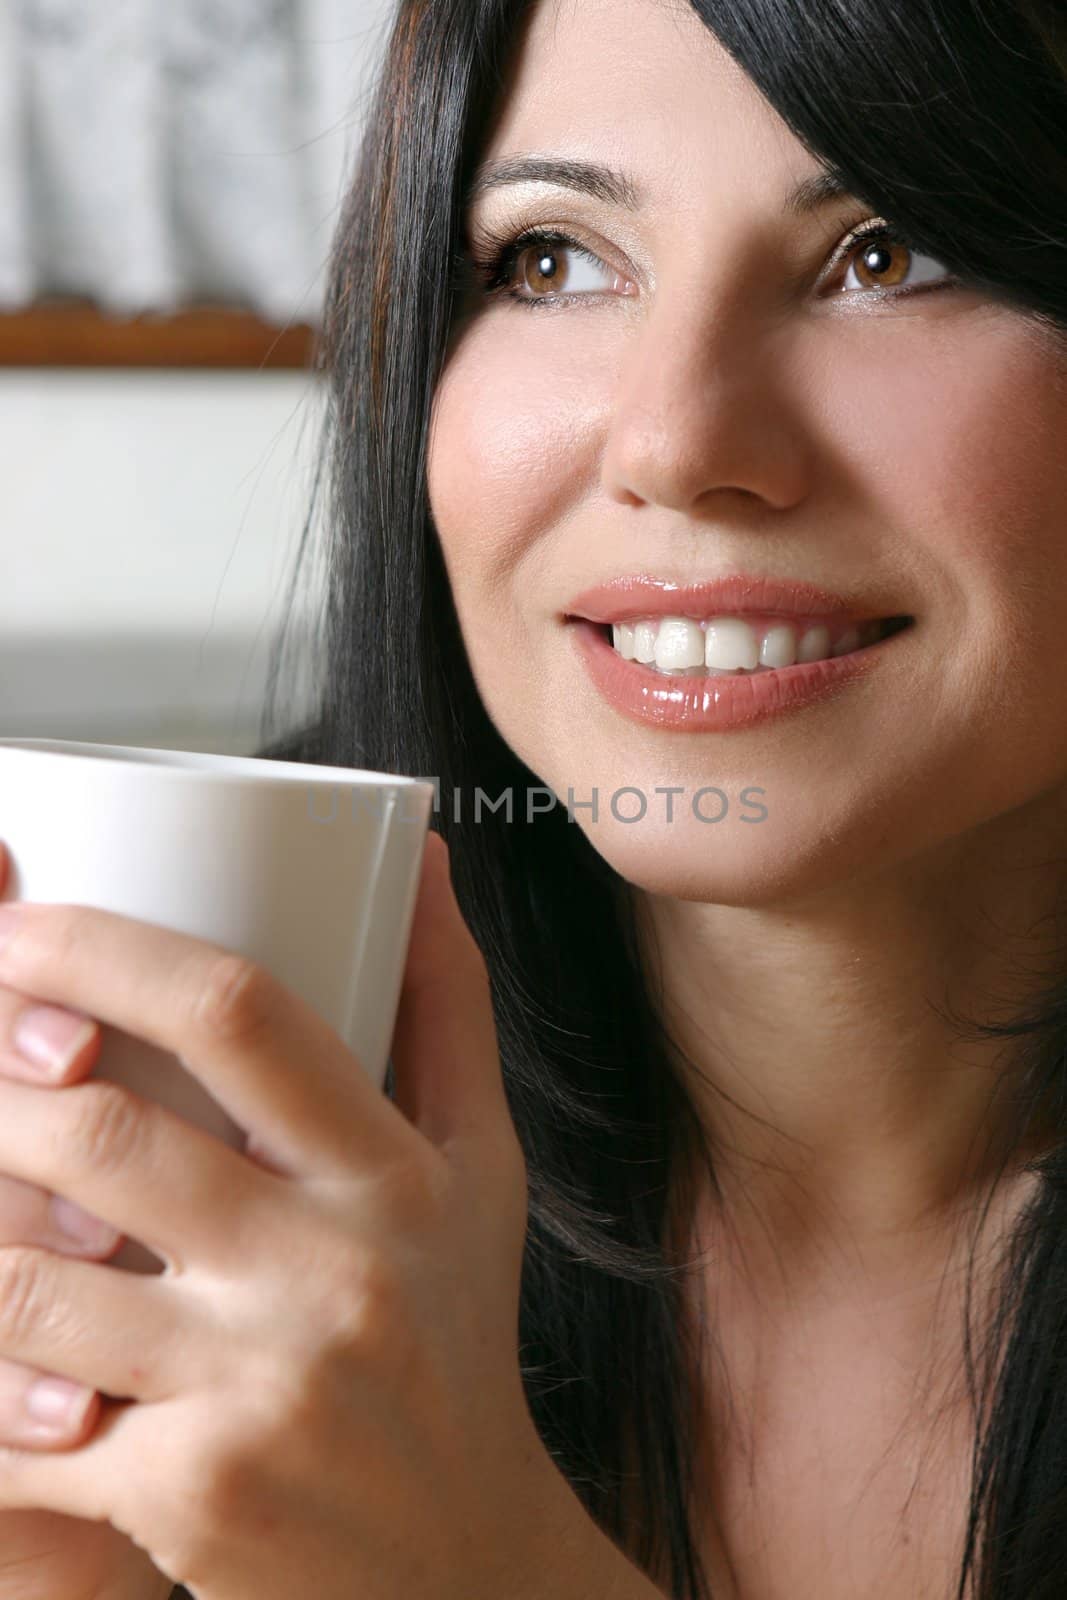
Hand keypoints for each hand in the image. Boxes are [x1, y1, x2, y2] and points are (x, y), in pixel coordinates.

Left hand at [0, 830, 582, 1599]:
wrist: (468, 1566)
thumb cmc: (456, 1337)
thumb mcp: (480, 1165)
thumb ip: (447, 1003)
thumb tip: (423, 854)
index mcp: (391, 1172)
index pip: (239, 1011)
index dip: (103, 948)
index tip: (20, 923)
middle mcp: (330, 1272)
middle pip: (99, 1131)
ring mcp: (258, 1391)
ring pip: (22, 1285)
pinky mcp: (192, 1498)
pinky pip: (18, 1430)